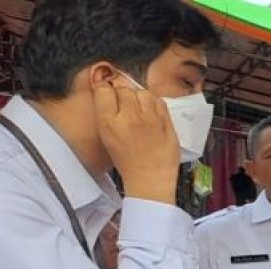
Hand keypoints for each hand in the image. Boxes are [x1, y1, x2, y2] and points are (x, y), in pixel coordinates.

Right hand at [94, 80, 178, 203]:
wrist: (149, 178)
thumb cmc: (127, 160)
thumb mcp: (107, 136)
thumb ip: (107, 112)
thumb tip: (107, 90)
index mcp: (109, 122)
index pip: (104, 90)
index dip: (106, 88)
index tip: (108, 92)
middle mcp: (129, 118)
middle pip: (124, 89)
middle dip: (123, 94)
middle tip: (126, 105)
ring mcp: (150, 119)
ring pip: (143, 92)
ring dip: (140, 97)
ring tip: (140, 109)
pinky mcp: (167, 123)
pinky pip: (159, 102)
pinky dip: (155, 104)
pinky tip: (151, 114)